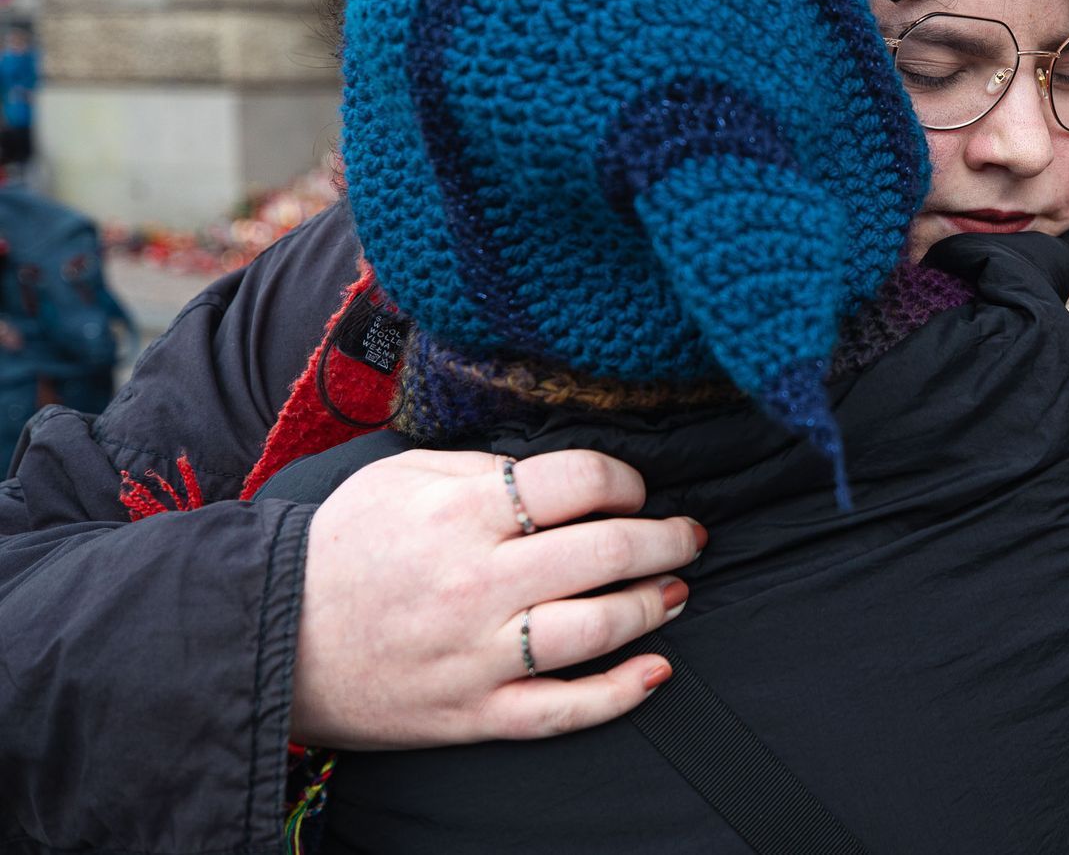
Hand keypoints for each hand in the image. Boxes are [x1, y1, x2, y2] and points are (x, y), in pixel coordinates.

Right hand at [291, 448, 699, 748]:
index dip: (626, 481)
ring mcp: (478, 655)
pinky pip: (563, 709)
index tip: (635, 489)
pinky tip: (658, 670)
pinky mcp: (473, 713)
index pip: (580, 482)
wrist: (267, 636)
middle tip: (687, 535)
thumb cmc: (341, 547)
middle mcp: (477, 583)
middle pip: (607, 553)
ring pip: (598, 629)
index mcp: (461, 513)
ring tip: (675, 590)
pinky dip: (621, 693)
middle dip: (665, 539)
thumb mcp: (401, 476)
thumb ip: (484, 467)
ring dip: (653, 606)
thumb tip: (558, 476)